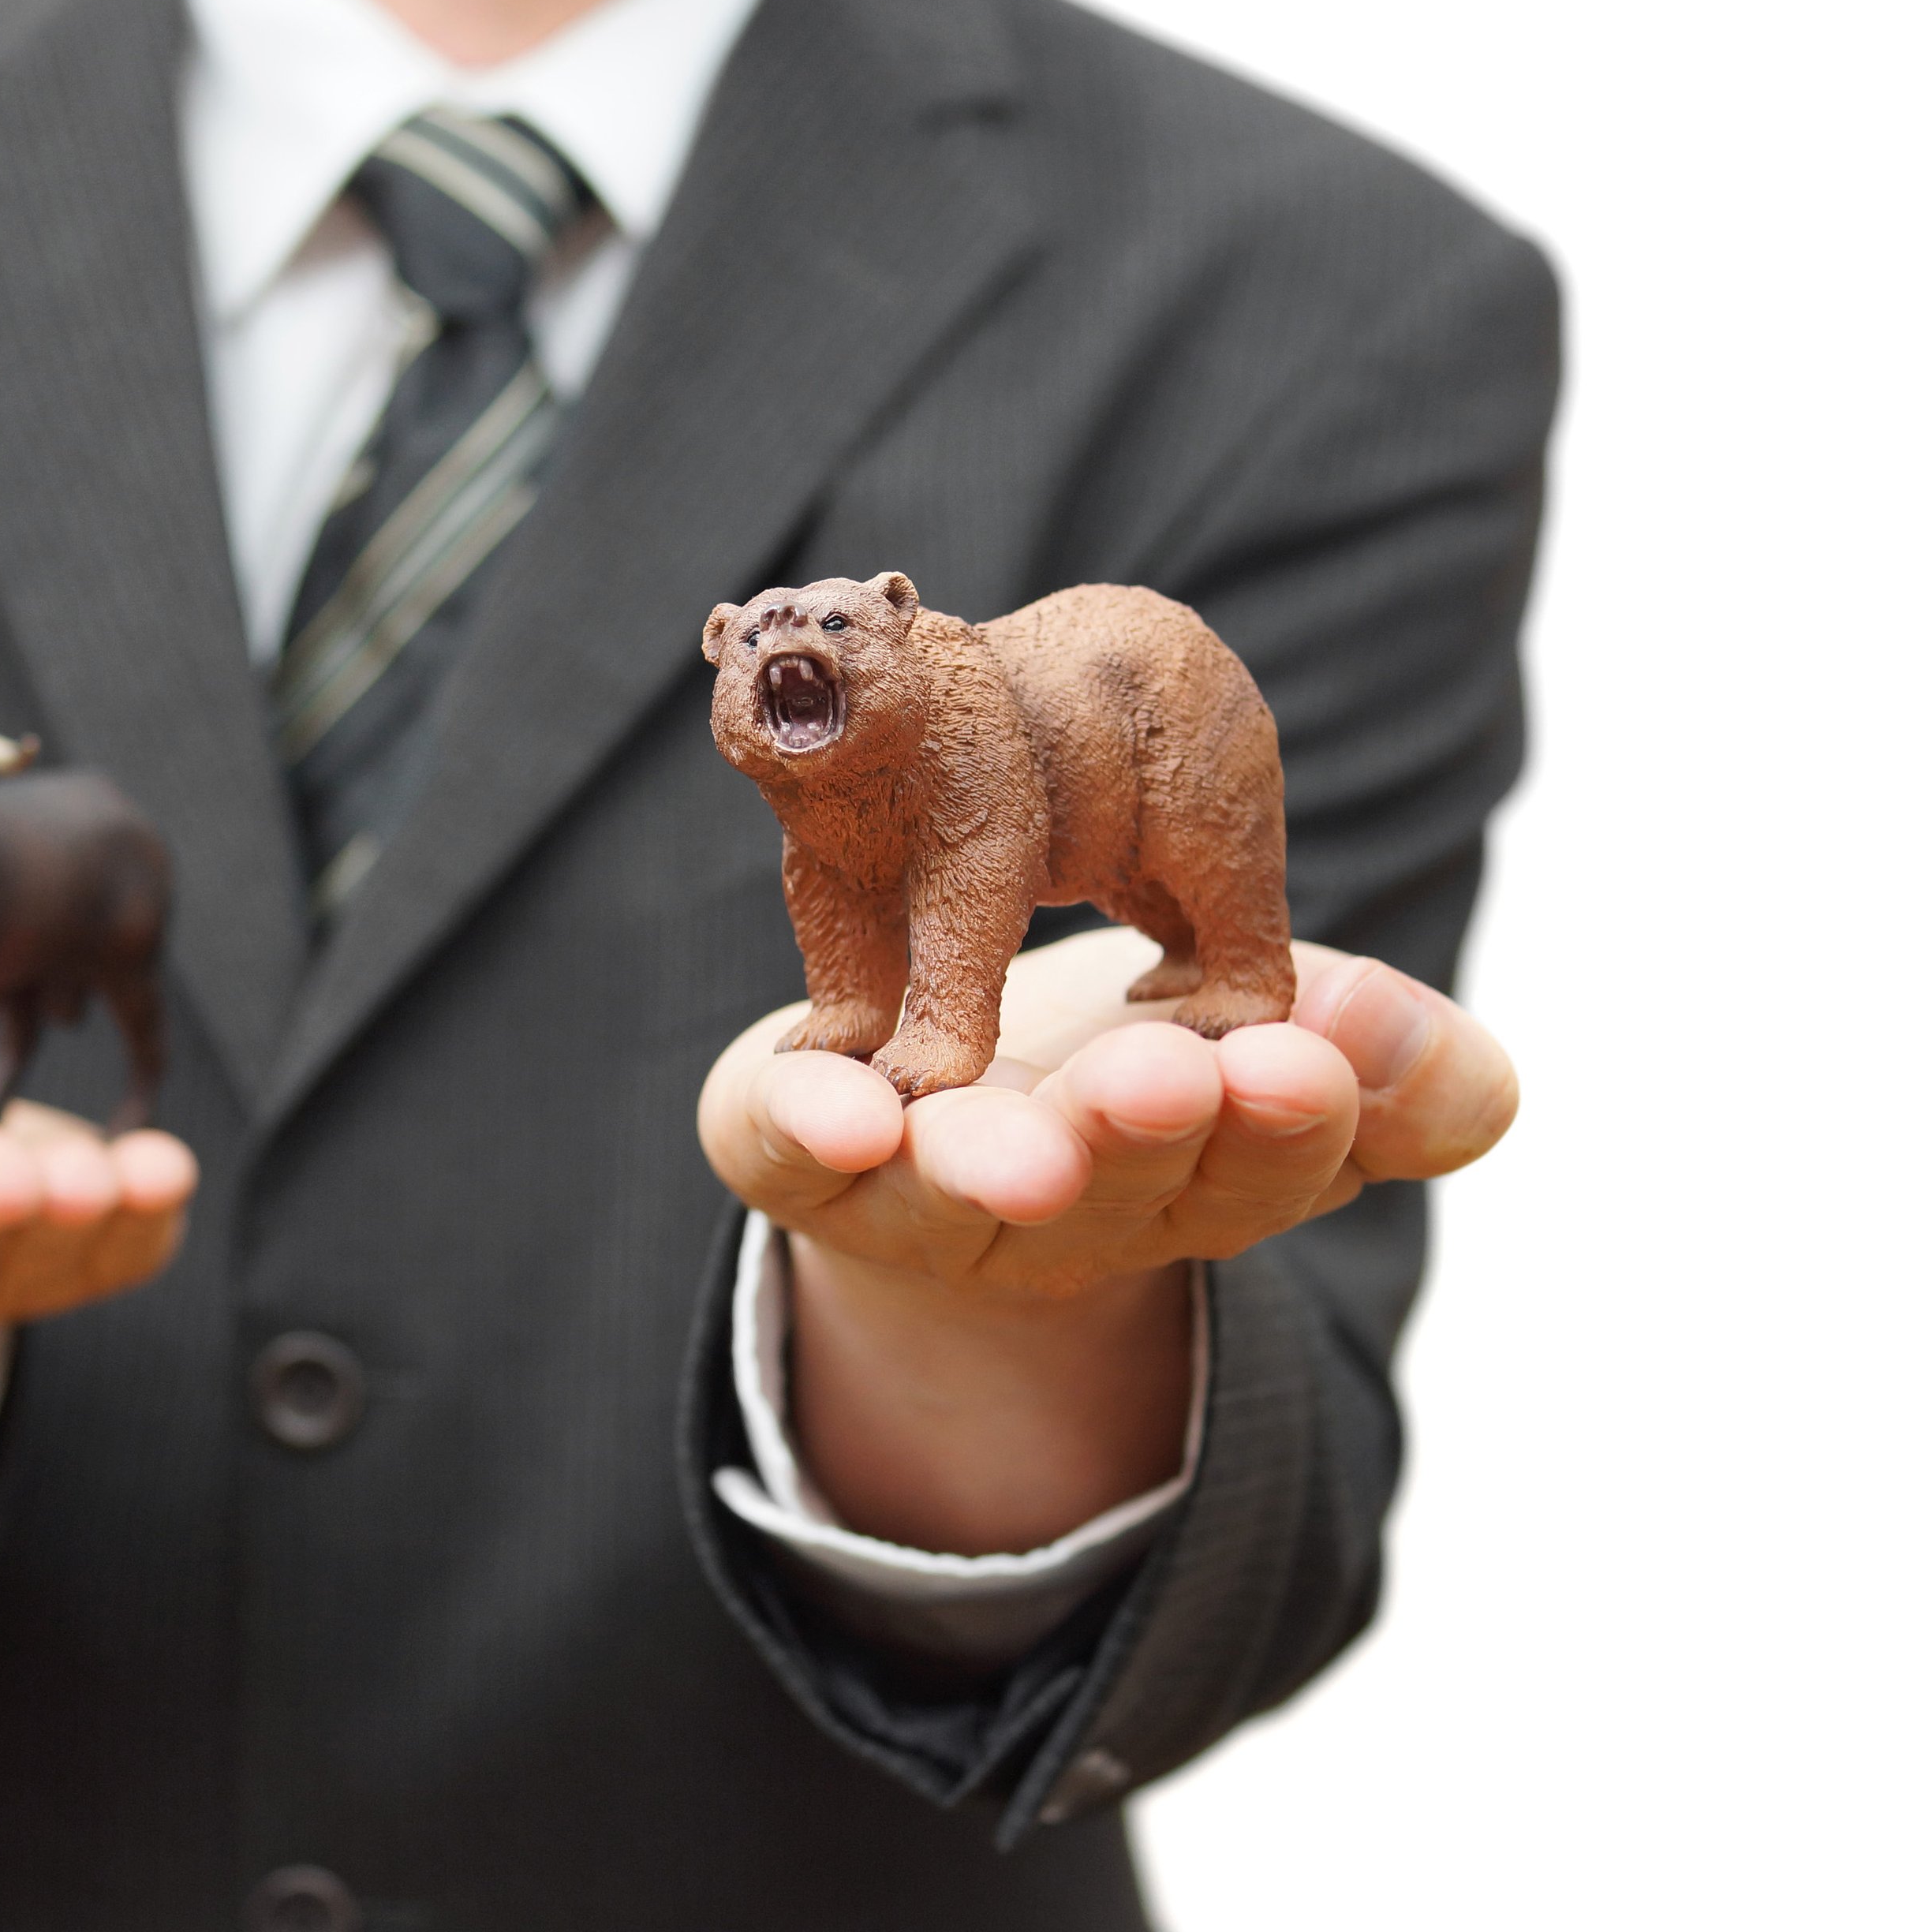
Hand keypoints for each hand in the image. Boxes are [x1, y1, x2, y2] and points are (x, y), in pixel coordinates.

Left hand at [695, 929, 1515, 1551]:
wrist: (936, 1104)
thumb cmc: (1126, 1063)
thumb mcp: (1272, 1041)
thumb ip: (1381, 1059)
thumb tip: (1457, 1067)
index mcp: (1205, 1176)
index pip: (1271, 1157)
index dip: (1294, 1120)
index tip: (1304, 1055)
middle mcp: (1065, 1210)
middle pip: (1118, 1190)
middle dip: (1148, 1137)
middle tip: (1172, 1079)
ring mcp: (920, 1198)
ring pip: (957, 1190)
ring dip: (995, 1163)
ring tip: (1023, 1146)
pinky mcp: (794, 1160)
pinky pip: (792, 1148)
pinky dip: (813, 1126)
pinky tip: (840, 1109)